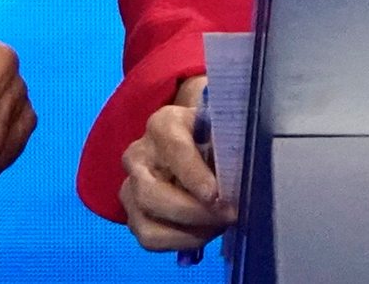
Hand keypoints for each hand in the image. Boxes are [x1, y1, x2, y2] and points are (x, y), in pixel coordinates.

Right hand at [121, 76, 232, 251]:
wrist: (195, 143)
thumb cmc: (213, 137)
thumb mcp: (223, 131)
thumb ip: (229, 149)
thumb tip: (237, 179)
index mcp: (163, 125)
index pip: (174, 149)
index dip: (193, 175)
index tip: (215, 194)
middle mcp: (138, 155)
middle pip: (151, 193)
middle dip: (192, 212)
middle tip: (227, 217)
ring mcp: (130, 187)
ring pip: (146, 222)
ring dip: (187, 233)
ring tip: (217, 226)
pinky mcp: (133, 214)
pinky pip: (150, 239)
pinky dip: (179, 243)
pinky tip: (203, 233)